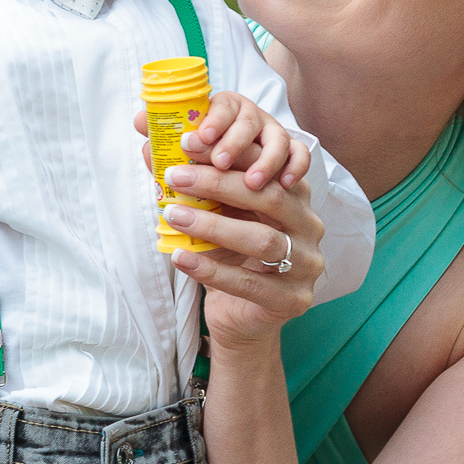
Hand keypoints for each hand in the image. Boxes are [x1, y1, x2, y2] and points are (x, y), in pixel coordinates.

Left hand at [157, 163, 326, 350]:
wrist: (243, 318)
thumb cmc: (230, 258)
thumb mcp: (218, 216)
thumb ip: (199, 186)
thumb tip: (152, 150)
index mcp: (297, 197)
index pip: (269, 165)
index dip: (230, 151)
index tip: (188, 144)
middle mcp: (310, 226)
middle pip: (269, 197)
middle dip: (219, 183)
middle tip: (176, 177)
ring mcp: (307, 265)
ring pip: (262, 240)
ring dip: (213, 225)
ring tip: (173, 215)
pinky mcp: (294, 299)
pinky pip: (249, 283)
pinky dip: (211, 269)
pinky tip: (181, 257)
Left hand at [181, 92, 312, 191]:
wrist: (236, 189)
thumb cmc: (206, 169)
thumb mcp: (188, 158)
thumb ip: (173, 147)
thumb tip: (152, 129)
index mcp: (226, 111)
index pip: (224, 105)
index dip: (213, 119)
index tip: (199, 138)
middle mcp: (253, 119)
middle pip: (249, 122)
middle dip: (233, 142)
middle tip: (219, 162)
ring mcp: (276, 137)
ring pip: (278, 140)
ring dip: (265, 160)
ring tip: (252, 182)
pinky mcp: (293, 156)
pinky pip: (301, 155)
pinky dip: (296, 166)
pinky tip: (285, 183)